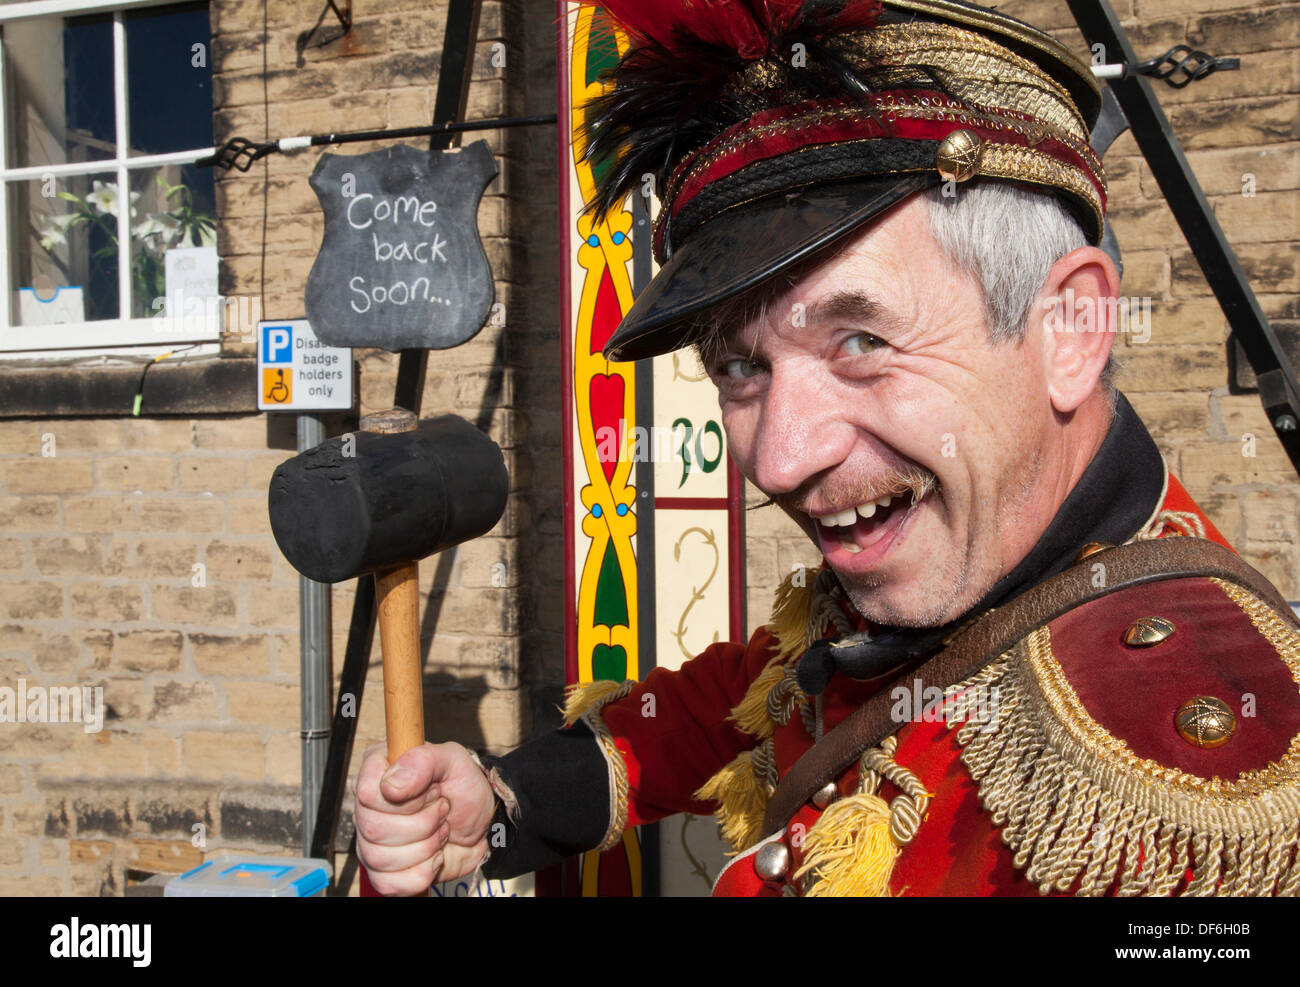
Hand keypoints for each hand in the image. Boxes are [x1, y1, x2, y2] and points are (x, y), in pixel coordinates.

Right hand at [353, 741, 496, 895]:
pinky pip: (389, 884)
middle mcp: (367, 807)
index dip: (407, 799)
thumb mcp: (454, 761)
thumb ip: (423, 761)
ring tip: (440, 831)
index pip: (367, 792)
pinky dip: (422, 873)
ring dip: (425, 847)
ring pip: (380, 858)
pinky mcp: (382, 871)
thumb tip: (390, 785)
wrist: (482, 825)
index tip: (434, 791)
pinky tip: (434, 856)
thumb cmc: (464, 788)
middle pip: (374, 828)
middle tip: (443, 811)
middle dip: (423, 824)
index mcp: (378, 772)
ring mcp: (370, 841)